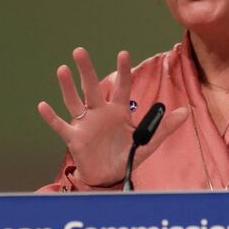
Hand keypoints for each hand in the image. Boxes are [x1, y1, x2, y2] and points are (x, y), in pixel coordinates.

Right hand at [37, 48, 188, 187]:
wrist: (110, 178)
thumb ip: (165, 127)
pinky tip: (42, 105)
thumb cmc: (126, 156)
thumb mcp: (148, 142)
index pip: (120, 86)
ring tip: (62, 69)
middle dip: (87, 70)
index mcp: (118, 111)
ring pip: (75, 101)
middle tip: (79, 50)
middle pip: (92, 87)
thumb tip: (186, 111)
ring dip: (67, 87)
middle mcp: (100, 112)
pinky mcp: (74, 138)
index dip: (122, 70)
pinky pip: (61, 125)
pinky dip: (51, 117)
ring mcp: (85, 124)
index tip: (123, 53)